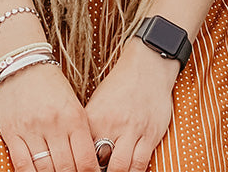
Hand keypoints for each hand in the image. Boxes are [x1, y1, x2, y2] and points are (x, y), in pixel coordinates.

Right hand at [0, 61, 99, 171]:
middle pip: (66, 169)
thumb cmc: (52, 86)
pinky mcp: (12, 133)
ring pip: (45, 170)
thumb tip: (88, 163)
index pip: (86, 159)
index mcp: (74, 117)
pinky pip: (22, 164)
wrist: (24, 63)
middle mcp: (54, 124)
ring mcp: (32, 129)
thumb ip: (80, 134)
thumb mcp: (74, 105)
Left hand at [84, 38, 177, 171]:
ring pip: (120, 168)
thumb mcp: (97, 103)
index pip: (80, 150)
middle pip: (98, 164)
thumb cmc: (120, 85)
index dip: (77, 164)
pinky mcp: (150, 135)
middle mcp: (111, 125)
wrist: (148, 66)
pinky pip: (140, 164)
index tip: (76, 168)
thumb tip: (78, 149)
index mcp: (94, 117)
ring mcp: (132, 131)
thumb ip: (89, 128)